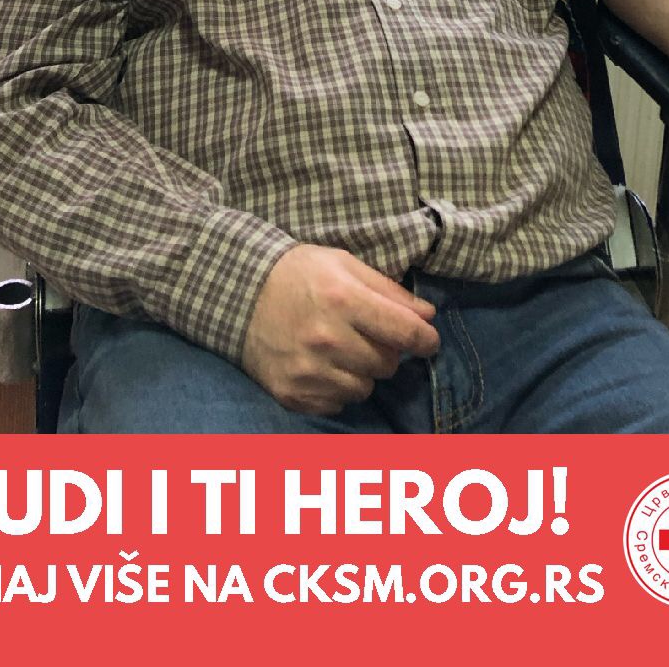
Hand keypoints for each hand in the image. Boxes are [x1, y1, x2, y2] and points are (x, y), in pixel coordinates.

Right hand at [242, 244, 439, 415]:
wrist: (239, 293)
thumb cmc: (300, 274)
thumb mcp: (345, 266)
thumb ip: (389, 291)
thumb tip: (428, 317)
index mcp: (343, 300)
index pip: (405, 333)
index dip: (425, 339)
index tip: (428, 341)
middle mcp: (327, 339)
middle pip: (387, 364)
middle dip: (385, 351)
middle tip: (366, 336)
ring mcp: (308, 370)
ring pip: (365, 389)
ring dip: (361, 373)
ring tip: (340, 351)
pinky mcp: (293, 393)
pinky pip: (338, 404)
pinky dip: (336, 388)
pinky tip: (321, 366)